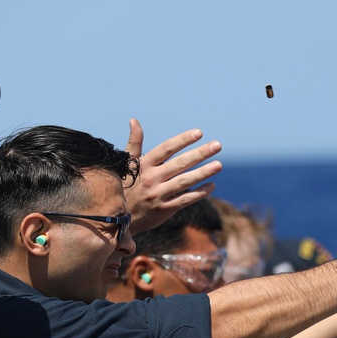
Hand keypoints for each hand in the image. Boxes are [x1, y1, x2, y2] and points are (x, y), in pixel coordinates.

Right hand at [124, 118, 222, 233]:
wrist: (117, 217)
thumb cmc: (126, 185)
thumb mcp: (127, 163)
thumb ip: (134, 142)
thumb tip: (134, 120)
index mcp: (144, 164)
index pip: (166, 149)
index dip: (183, 140)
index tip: (199, 133)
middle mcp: (151, 178)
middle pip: (180, 164)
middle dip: (200, 154)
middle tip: (217, 145)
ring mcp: (158, 195)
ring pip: (184, 182)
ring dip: (203, 173)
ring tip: (218, 165)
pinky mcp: (164, 210)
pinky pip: (184, 200)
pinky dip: (199, 193)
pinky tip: (212, 185)